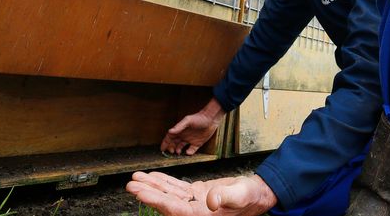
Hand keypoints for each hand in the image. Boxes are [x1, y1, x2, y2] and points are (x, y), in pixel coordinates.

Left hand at [126, 171, 276, 215]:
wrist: (257, 195)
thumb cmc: (251, 197)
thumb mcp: (240, 194)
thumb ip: (225, 197)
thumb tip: (210, 200)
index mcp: (202, 215)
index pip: (174, 208)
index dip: (156, 200)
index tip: (140, 193)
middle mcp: (195, 211)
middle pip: (166, 202)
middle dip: (148, 193)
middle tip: (131, 184)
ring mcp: (195, 203)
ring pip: (169, 194)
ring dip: (153, 186)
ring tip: (136, 178)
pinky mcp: (197, 195)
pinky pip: (177, 189)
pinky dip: (165, 182)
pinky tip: (155, 177)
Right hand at [161, 98, 225, 155]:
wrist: (211, 119)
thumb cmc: (198, 118)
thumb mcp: (188, 121)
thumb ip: (179, 126)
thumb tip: (170, 132)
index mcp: (180, 130)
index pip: (170, 137)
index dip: (165, 143)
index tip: (162, 149)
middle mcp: (184, 136)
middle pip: (174, 144)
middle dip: (171, 148)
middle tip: (171, 152)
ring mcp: (190, 140)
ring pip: (181, 148)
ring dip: (178, 151)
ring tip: (178, 153)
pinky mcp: (197, 144)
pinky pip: (191, 150)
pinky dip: (189, 153)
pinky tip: (188, 152)